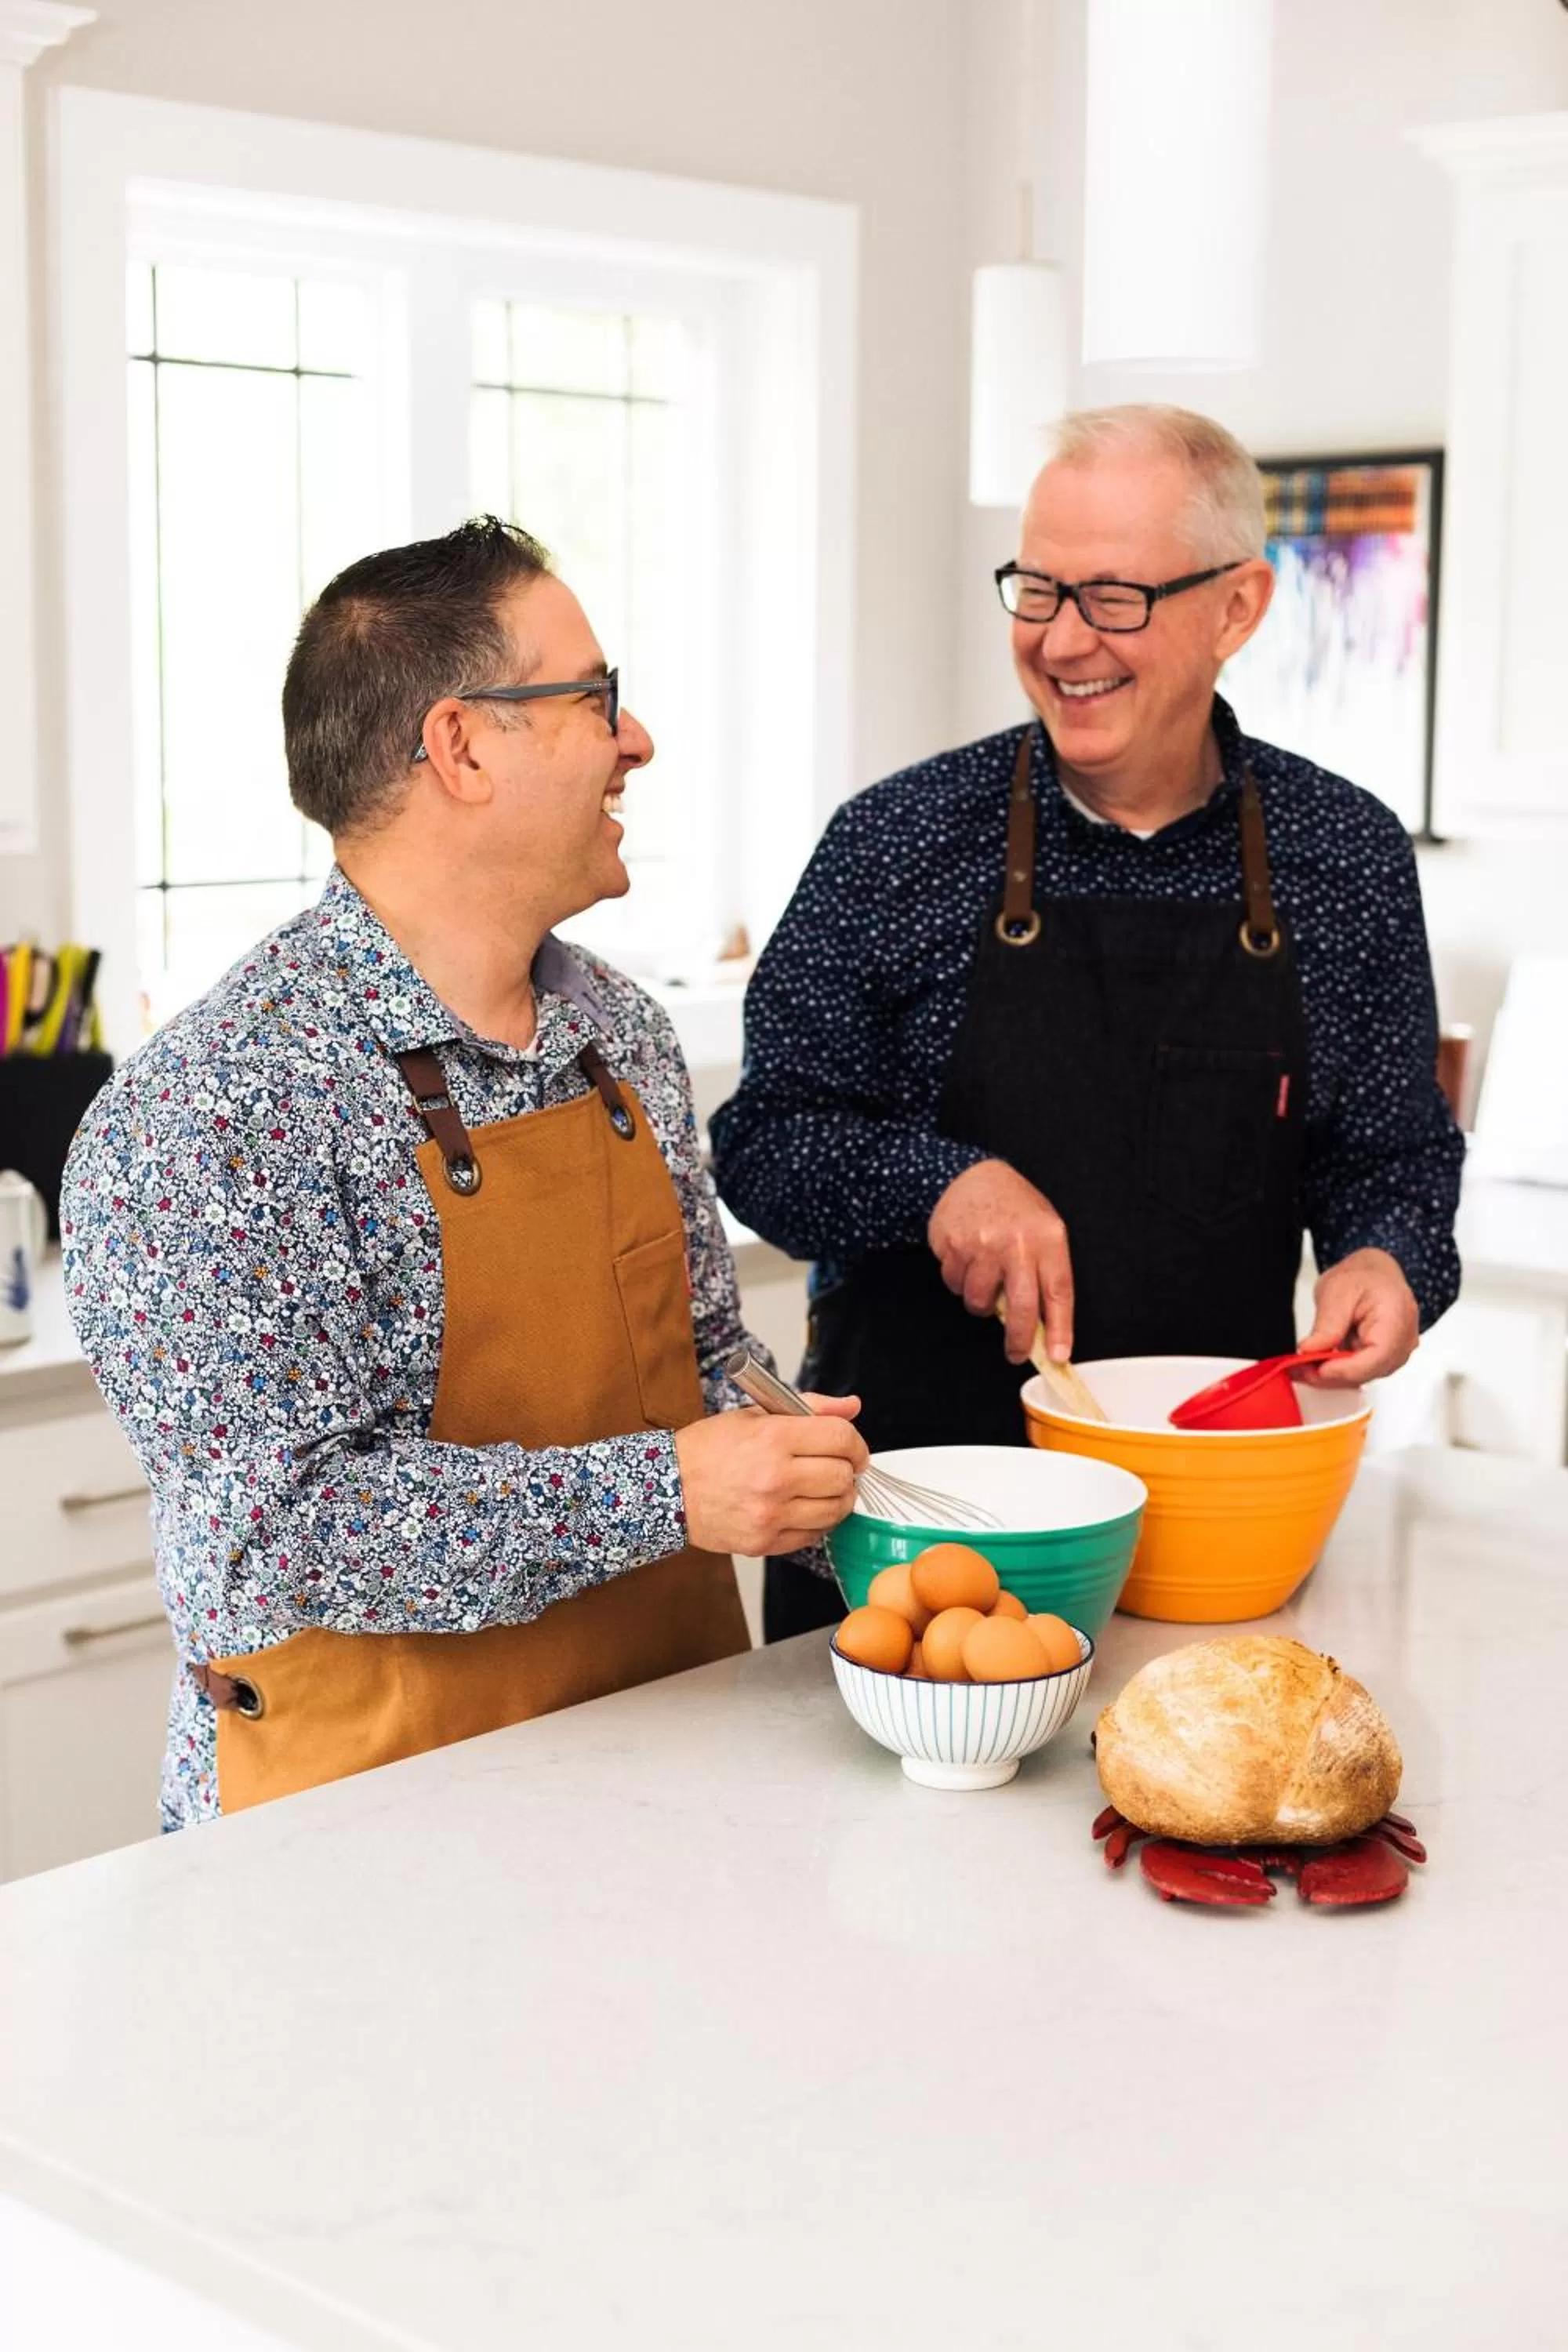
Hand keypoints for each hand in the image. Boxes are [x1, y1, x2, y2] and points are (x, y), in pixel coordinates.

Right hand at [674, 1394, 867, 1554]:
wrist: (666, 1489)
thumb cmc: (708, 1450)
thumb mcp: (755, 1414)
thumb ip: (809, 1407)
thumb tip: (852, 1407)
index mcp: (772, 1438)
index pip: (841, 1438)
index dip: (856, 1442)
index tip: (853, 1447)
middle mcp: (774, 1478)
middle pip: (843, 1476)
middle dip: (848, 1470)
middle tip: (838, 1466)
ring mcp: (770, 1515)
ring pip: (836, 1509)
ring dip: (838, 1497)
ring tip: (823, 1488)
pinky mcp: (765, 1541)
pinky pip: (814, 1534)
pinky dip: (817, 1521)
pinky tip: (803, 1507)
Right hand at [928, 1158, 1074, 1363]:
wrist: (969, 1176)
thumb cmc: (1012, 1208)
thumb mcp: (1041, 1231)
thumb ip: (1043, 1273)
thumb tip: (1041, 1326)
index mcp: (1048, 1238)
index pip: (1058, 1292)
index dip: (1059, 1329)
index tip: (1057, 1355)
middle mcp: (1017, 1242)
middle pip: (1021, 1307)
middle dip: (1018, 1339)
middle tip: (1016, 1353)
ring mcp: (984, 1245)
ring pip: (981, 1301)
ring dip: (982, 1302)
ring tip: (986, 1280)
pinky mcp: (954, 1247)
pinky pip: (955, 1285)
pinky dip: (959, 1282)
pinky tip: (966, 1261)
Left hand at [1301, 1249, 1418, 1384]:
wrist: (1373, 1274)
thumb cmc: (1363, 1277)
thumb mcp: (1336, 1292)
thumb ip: (1326, 1325)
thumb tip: (1310, 1351)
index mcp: (1397, 1317)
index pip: (1376, 1356)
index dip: (1344, 1369)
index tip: (1315, 1369)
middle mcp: (1404, 1340)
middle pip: (1368, 1371)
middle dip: (1331, 1375)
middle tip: (1297, 1369)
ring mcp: (1397, 1352)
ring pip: (1363, 1377)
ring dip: (1332, 1376)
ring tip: (1303, 1366)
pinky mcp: (1385, 1359)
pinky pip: (1361, 1372)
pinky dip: (1338, 1371)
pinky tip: (1317, 1366)